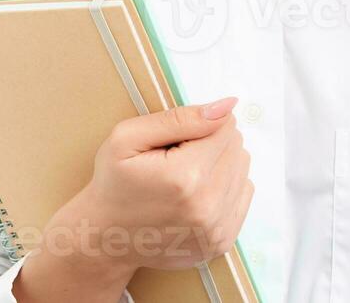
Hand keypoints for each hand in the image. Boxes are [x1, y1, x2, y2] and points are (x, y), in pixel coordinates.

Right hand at [17, 98, 253, 300]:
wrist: (105, 239)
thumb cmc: (113, 184)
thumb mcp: (128, 138)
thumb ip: (180, 118)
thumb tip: (227, 106)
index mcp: (185, 177)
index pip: (225, 127)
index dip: (201, 126)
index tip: (176, 140)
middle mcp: (208, 206)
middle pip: (237, 148)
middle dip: (211, 143)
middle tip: (176, 158)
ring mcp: (217, 229)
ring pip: (243, 169)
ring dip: (220, 164)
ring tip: (185, 176)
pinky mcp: (222, 243)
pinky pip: (244, 194)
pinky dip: (225, 187)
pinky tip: (197, 193)